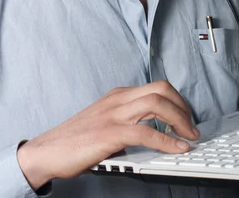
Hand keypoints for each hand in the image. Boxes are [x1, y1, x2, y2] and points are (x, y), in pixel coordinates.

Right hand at [17, 80, 198, 189]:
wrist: (46, 151)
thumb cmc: (74, 140)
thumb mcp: (104, 122)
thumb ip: (125, 121)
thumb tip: (150, 135)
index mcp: (117, 95)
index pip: (156, 86)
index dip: (177, 100)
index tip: (187, 116)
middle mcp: (118, 99)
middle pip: (161, 89)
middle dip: (183, 106)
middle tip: (192, 126)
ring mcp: (114, 114)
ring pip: (157, 104)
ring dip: (180, 120)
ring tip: (189, 136)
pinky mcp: (110, 133)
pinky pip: (147, 133)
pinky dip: (168, 141)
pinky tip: (177, 149)